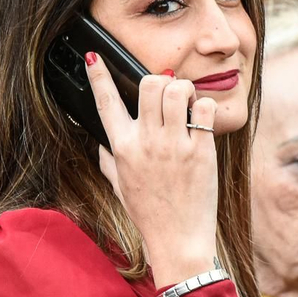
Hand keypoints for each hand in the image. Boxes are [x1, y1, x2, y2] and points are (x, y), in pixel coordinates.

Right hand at [86, 56, 219, 287]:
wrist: (177, 240)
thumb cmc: (149, 214)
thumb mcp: (120, 186)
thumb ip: (108, 160)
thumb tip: (100, 142)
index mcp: (123, 148)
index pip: (105, 102)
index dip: (98, 75)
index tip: (93, 56)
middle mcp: (147, 142)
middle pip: (149, 84)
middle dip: (160, 81)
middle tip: (168, 95)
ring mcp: (175, 145)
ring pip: (177, 89)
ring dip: (183, 89)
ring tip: (187, 103)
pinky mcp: (201, 150)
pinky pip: (203, 109)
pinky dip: (204, 107)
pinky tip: (202, 119)